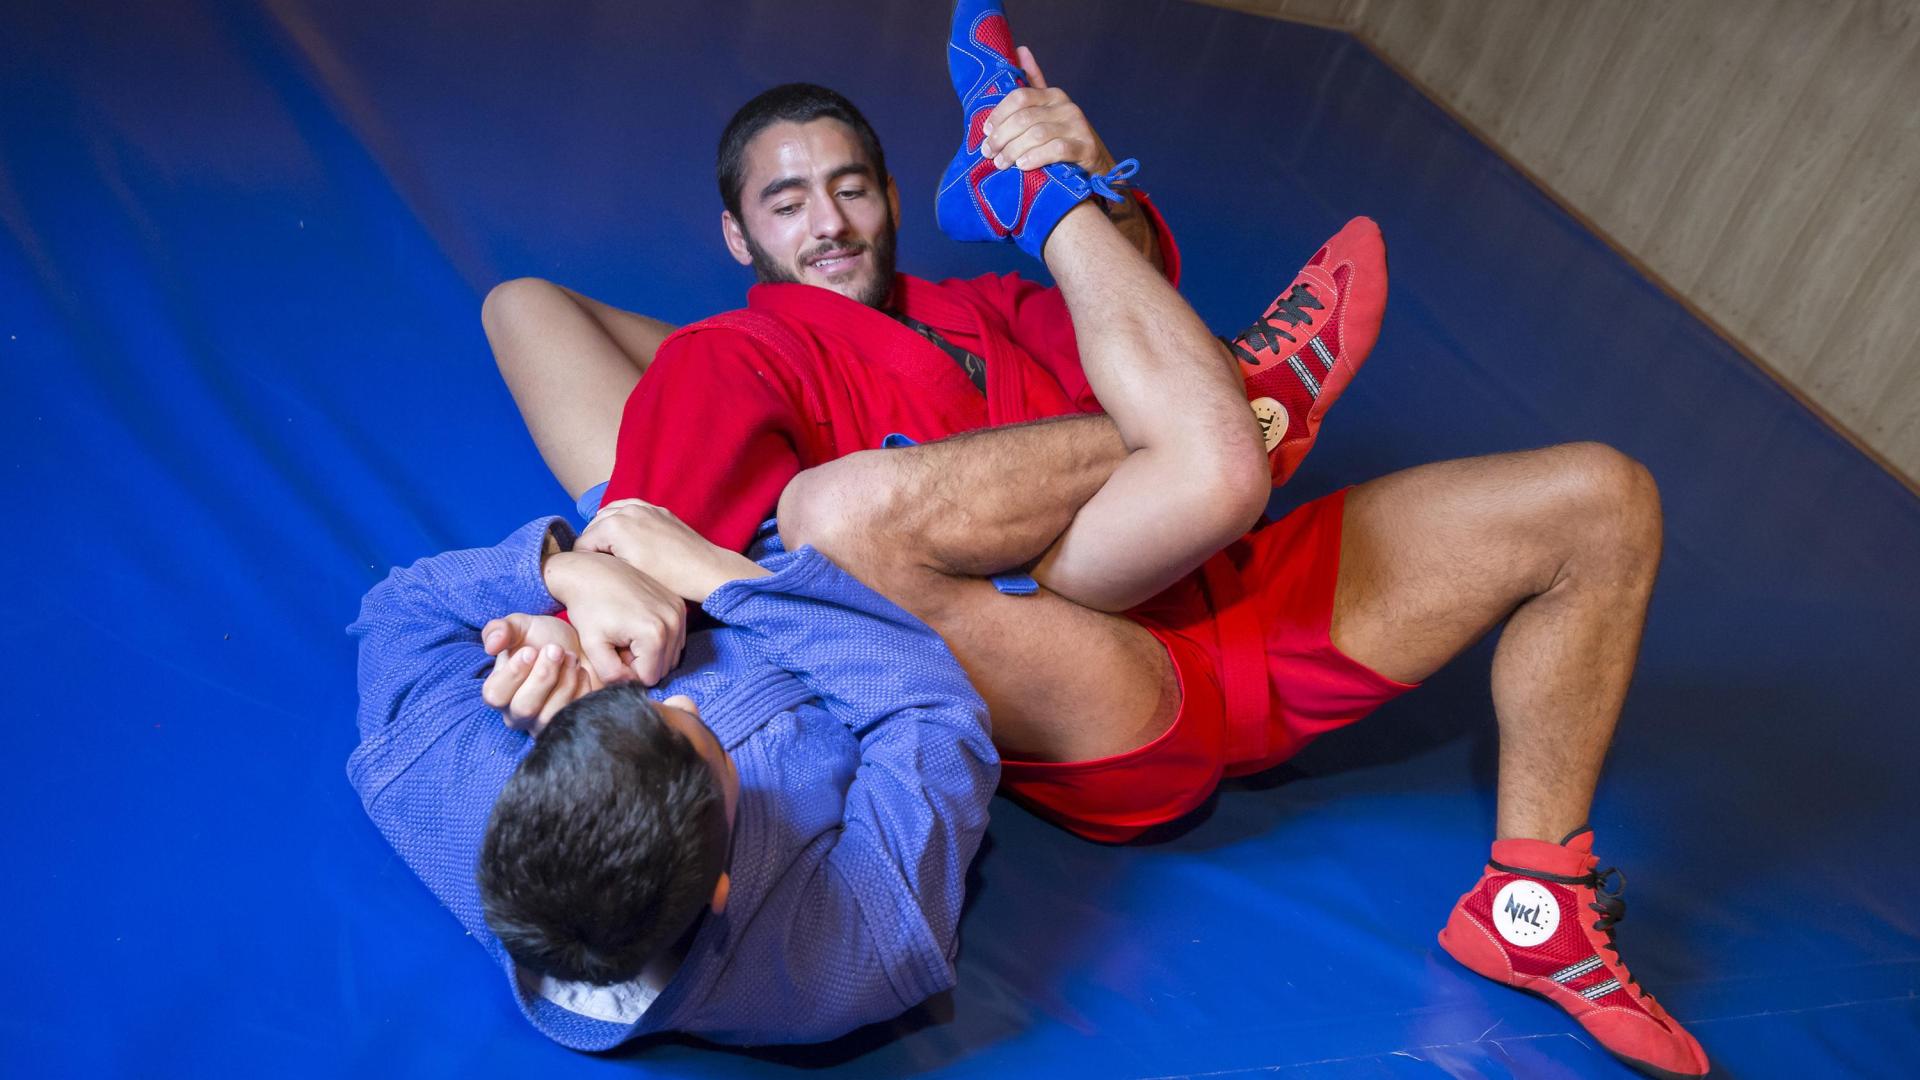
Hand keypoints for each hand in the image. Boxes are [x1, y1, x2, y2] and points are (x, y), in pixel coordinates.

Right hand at [481, 614, 600, 734]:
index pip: (495, 695)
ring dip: (564, 682)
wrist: (577, 644)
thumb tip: (491, 645)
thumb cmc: (542, 637)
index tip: (531, 650)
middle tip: (556, 650)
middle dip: (543, 676)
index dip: (513, 673)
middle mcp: (517, 713)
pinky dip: (581, 690)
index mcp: (499, 691)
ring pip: (550, 715)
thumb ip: (501, 630)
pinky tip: (581, 670)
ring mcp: (542, 722)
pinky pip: (574, 715)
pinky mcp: (567, 722)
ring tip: (571, 657)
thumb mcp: (519, 626)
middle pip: (524, 708)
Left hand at [542, 549, 687, 685]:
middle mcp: (673, 622)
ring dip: (649, 652)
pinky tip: (637, 624)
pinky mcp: (679, 604)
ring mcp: (679, 611)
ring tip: (627, 633)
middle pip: (663, 667)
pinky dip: (657, 639)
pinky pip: (674, 638)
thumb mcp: (592, 645)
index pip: (649, 678)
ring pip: (670, 654)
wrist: (592, 571)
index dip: (628, 671)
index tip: (612, 651)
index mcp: (654, 635)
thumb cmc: (588, 607)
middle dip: (640, 662)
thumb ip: (611, 674)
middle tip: (619, 643)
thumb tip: (631, 684)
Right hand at [578, 498, 766, 602]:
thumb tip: (584, 560)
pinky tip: (625, 536)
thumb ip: (601, 562)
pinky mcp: (657, 509)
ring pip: (610, 514)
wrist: (704, 570)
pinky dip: (622, 519)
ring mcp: (643, 507)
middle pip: (593, 526)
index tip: (591, 576)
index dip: (584, 562)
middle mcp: (626, 510)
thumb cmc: (668, 578)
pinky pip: (629, 508)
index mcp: (614, 526)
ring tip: (611, 553)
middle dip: (593, 544)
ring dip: (605, 530)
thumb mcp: (627, 574)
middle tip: (600, 567)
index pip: (582, 542)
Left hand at [979, 47, 1115, 175]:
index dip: (999, 113)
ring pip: (1037, 134)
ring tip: (1001, 163)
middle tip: (988, 153)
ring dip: (1014, 150)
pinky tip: (1023, 166)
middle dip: (1001, 137)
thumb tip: (1020, 49)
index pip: (1019, 97)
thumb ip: (1034, 83)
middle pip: (1024, 118)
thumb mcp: (1048, 110)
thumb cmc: (1065, 137)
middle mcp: (1066, 107)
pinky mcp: (1085, 147)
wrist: (1097, 162)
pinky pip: (1056, 150)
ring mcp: (1077, 126)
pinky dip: (1036, 157)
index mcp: (1053, 95)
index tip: (986, 131)